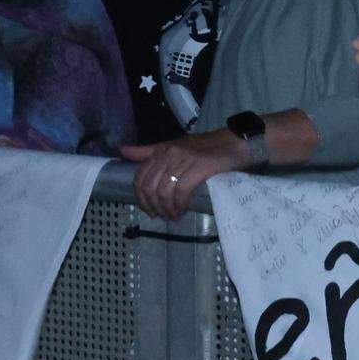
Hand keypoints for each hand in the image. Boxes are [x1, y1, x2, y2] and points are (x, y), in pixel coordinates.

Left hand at [120, 133, 247, 221]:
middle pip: (150, 188)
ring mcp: (184, 159)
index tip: (151, 211)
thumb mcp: (175, 147)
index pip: (140, 178)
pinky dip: (180, 204)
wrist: (237, 142)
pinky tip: (184, 209)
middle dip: (154, 207)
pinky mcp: (199, 166)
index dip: (142, 199)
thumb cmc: (207, 148)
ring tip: (175, 215)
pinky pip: (181, 191)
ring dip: (168, 209)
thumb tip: (122, 150)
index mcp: (161, 150)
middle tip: (164, 216)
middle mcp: (169, 153)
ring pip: (164, 191)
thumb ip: (149, 151)